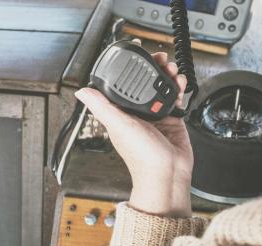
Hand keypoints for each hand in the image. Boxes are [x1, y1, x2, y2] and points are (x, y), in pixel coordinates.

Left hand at [75, 52, 192, 216]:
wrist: (167, 173)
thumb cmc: (141, 157)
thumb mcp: (118, 126)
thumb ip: (101, 107)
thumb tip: (81, 91)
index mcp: (120, 114)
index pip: (122, 85)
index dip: (130, 70)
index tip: (138, 58)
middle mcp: (137, 113)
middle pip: (144, 84)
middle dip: (153, 69)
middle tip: (160, 59)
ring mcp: (155, 115)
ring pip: (160, 88)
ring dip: (167, 76)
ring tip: (171, 69)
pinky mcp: (171, 118)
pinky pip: (174, 98)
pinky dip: (178, 88)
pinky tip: (180, 82)